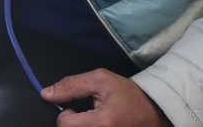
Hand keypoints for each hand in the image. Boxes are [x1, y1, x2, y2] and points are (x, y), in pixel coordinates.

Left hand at [41, 69, 168, 126]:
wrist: (155, 112)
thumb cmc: (129, 95)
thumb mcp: (100, 80)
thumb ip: (71, 85)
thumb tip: (47, 93)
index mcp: (102, 123)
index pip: (64, 125)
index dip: (66, 115)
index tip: (75, 110)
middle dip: (72, 124)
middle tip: (86, 117)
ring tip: (93, 122)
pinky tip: (97, 126)